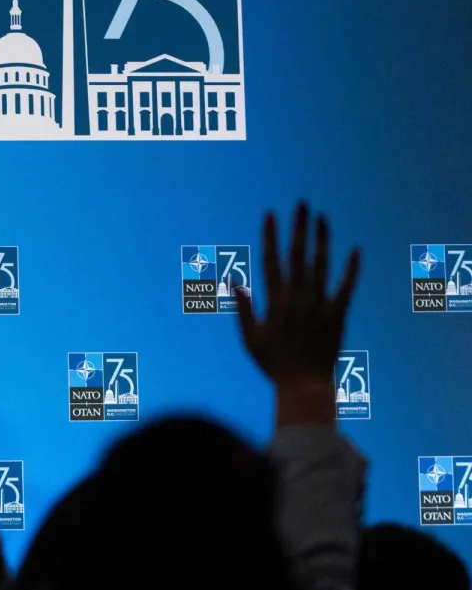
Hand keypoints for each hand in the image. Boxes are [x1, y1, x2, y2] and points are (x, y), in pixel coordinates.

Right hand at [236, 203, 359, 422]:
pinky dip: (351, 269)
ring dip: (322, 240)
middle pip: (298, 255)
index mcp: (275, 301)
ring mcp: (319, 305)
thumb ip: (244, 309)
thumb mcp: (250, 338)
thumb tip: (235, 283)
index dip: (270, 236)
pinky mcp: (338, 315)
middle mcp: (298, 297)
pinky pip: (346, 288)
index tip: (270, 215)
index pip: (271, 261)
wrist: (304, 385)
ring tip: (322, 218)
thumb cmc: (273, 364)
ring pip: (321, 265)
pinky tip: (355, 250)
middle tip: (301, 204)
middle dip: (298, 228)